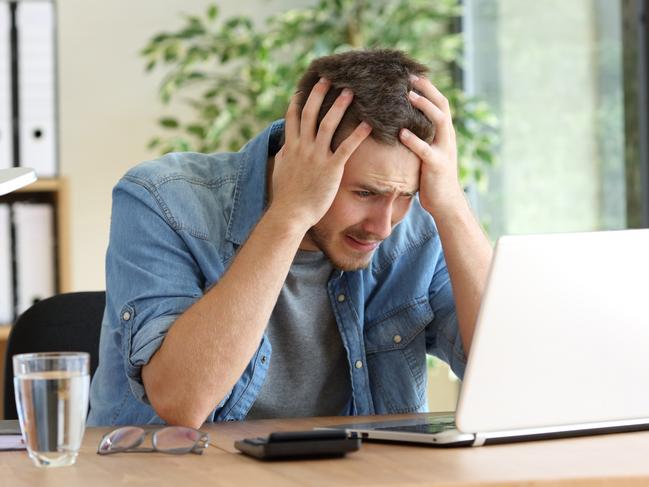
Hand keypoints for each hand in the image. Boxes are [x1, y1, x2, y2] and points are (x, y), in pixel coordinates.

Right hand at [270, 78, 371, 227]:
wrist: (290, 214)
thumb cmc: (286, 197)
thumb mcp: (280, 171)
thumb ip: (284, 156)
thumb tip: (285, 146)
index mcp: (290, 147)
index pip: (293, 118)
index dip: (298, 101)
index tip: (304, 88)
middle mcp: (302, 148)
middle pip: (311, 114)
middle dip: (319, 94)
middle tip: (329, 78)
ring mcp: (316, 157)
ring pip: (328, 125)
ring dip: (339, 106)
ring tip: (350, 92)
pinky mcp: (331, 169)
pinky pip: (346, 147)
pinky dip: (357, 134)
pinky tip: (368, 123)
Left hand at [399, 76, 464, 217]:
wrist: (446, 202)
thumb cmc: (431, 177)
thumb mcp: (427, 152)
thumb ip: (420, 137)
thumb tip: (399, 122)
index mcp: (444, 133)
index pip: (440, 103)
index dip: (428, 87)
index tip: (412, 73)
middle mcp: (447, 137)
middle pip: (442, 105)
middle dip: (427, 90)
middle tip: (410, 77)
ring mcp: (444, 150)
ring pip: (439, 122)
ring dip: (425, 107)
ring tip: (409, 97)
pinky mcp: (437, 165)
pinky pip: (425, 150)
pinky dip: (414, 140)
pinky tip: (401, 132)